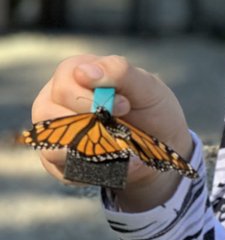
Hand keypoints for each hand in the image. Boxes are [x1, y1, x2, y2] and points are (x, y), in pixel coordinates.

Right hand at [30, 53, 193, 210]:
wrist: (160, 146)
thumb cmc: (149, 108)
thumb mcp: (146, 87)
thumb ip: (119, 72)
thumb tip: (84, 72)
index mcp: (74, 72)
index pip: (65, 82)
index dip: (92, 97)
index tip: (124, 106)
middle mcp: (54, 99)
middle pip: (49, 111)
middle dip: (90, 123)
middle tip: (121, 126)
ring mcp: (51, 130)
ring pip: (50, 143)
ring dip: (88, 148)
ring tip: (116, 146)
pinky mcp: (54, 159)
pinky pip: (59, 168)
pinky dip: (87, 168)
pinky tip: (109, 161)